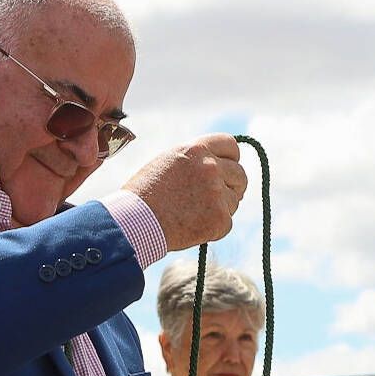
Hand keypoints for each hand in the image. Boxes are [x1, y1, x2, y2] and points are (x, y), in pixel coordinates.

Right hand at [124, 135, 246, 250]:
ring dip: (220, 208)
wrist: (134, 222)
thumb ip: (194, 161)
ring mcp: (217, 193)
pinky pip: (226, 223)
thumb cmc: (144, 194)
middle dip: (233, 186)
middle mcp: (211, 167)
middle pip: (240, 174)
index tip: (228, 169)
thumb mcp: (168, 162)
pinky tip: (191, 227)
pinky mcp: (220, 219)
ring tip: (192, 215)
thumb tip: (217, 165)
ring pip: (233, 201)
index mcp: (196, 149)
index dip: (231, 159)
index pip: (231, 146)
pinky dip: (213, 229)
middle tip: (219, 198)